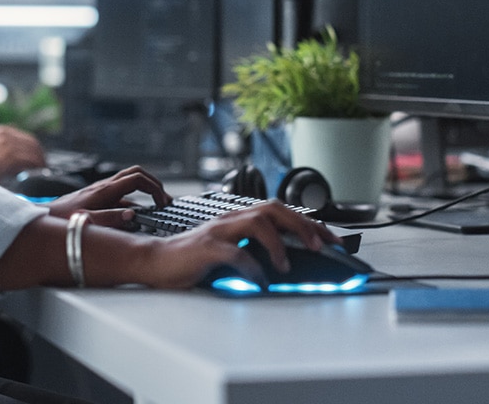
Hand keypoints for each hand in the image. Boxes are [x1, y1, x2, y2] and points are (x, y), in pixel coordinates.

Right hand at [0, 125, 45, 181]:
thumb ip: (2, 148)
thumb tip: (19, 159)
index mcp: (0, 131)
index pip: (26, 138)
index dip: (35, 150)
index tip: (38, 159)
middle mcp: (5, 133)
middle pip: (32, 143)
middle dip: (39, 155)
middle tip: (43, 167)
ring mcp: (8, 143)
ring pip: (33, 151)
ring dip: (39, 162)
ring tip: (41, 172)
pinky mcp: (9, 154)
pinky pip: (30, 160)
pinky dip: (36, 167)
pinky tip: (36, 174)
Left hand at [47, 165, 171, 228]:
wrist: (42, 218)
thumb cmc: (60, 220)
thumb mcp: (87, 222)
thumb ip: (110, 219)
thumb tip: (132, 215)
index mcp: (104, 190)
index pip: (137, 179)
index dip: (154, 187)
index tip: (162, 202)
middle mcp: (104, 187)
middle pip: (136, 174)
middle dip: (154, 184)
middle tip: (164, 199)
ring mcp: (101, 191)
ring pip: (129, 183)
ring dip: (145, 192)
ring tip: (156, 207)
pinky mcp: (97, 198)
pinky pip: (121, 195)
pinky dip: (133, 202)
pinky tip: (134, 216)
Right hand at [136, 201, 340, 289]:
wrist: (154, 261)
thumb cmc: (192, 259)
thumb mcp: (231, 252)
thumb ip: (254, 251)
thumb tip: (291, 264)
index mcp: (239, 218)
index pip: (282, 211)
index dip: (310, 223)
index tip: (333, 240)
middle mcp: (231, 219)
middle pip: (274, 208)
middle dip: (302, 225)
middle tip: (321, 245)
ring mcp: (218, 231)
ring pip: (256, 222)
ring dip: (278, 242)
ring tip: (287, 264)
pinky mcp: (205, 248)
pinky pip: (233, 253)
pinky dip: (251, 266)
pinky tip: (260, 280)